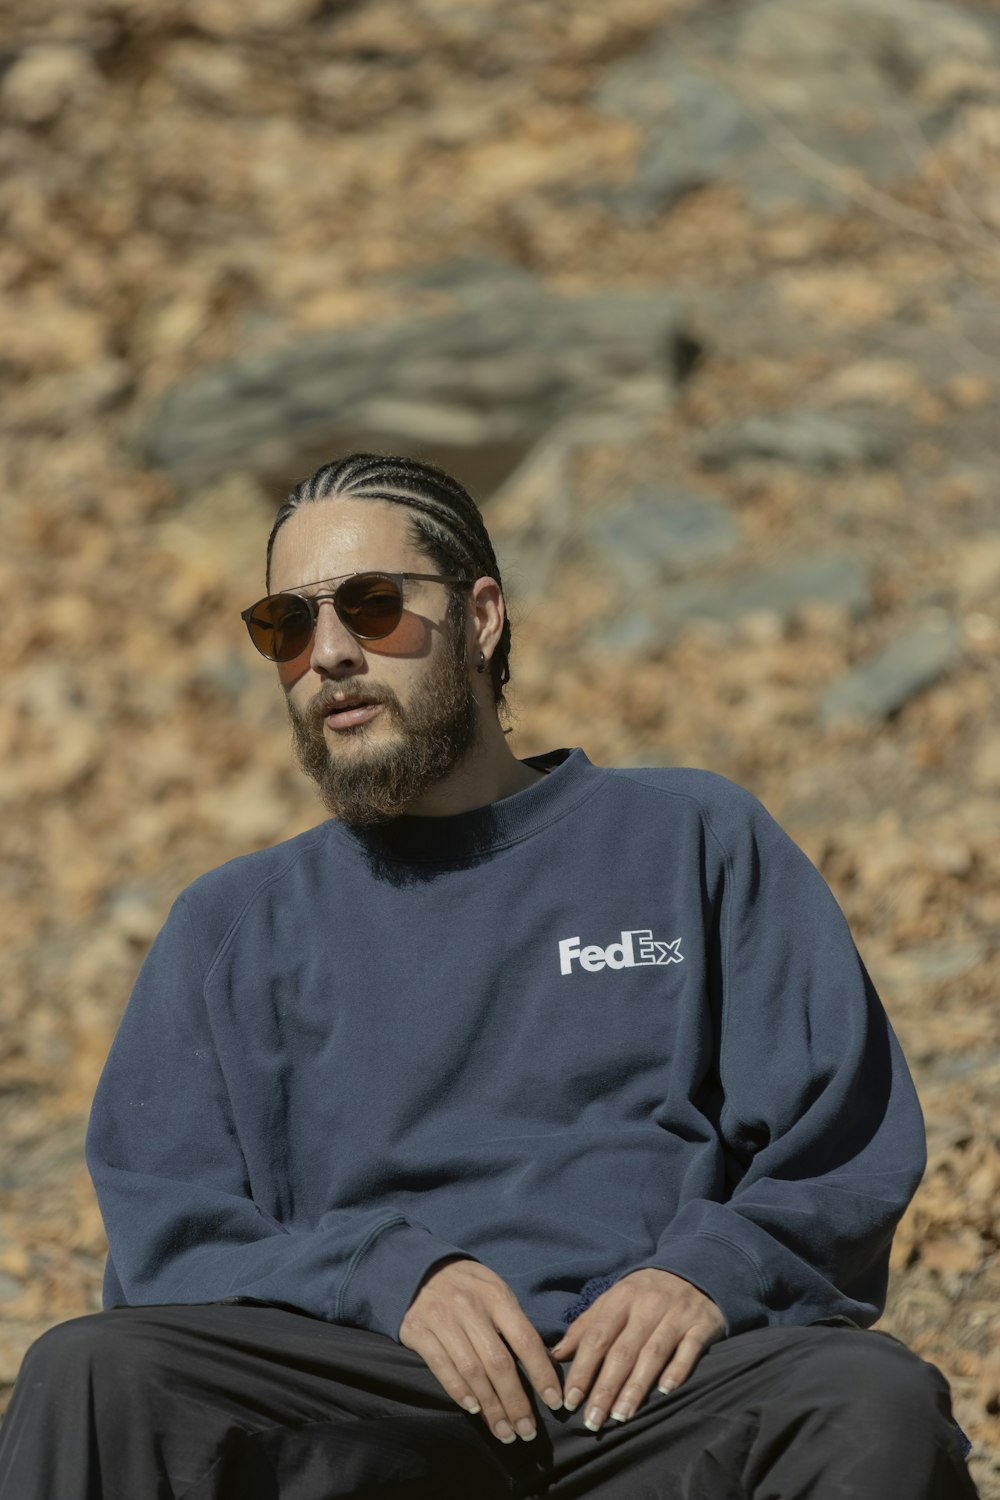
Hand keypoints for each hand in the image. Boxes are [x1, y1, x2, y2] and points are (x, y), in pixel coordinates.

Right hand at [399, 1258, 563, 1444]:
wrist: (420, 1269)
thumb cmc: (468, 1287)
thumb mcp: (495, 1291)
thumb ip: (514, 1323)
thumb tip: (543, 1365)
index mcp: (496, 1296)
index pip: (525, 1339)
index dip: (541, 1373)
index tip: (554, 1402)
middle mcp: (471, 1307)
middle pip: (499, 1363)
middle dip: (515, 1402)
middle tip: (527, 1432)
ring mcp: (443, 1319)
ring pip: (472, 1371)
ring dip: (491, 1407)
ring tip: (504, 1432)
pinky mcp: (419, 1330)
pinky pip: (442, 1367)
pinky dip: (459, 1391)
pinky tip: (473, 1409)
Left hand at [549, 1267, 724, 1431]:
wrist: (693, 1270)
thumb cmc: (644, 1293)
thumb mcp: (614, 1299)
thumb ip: (586, 1326)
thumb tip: (556, 1355)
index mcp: (621, 1298)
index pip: (597, 1337)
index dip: (582, 1370)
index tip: (570, 1400)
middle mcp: (648, 1305)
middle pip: (623, 1351)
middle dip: (606, 1388)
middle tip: (593, 1420)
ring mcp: (676, 1314)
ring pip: (653, 1354)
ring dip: (636, 1387)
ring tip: (621, 1415)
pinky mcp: (702, 1325)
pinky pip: (689, 1350)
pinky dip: (677, 1370)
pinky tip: (664, 1392)